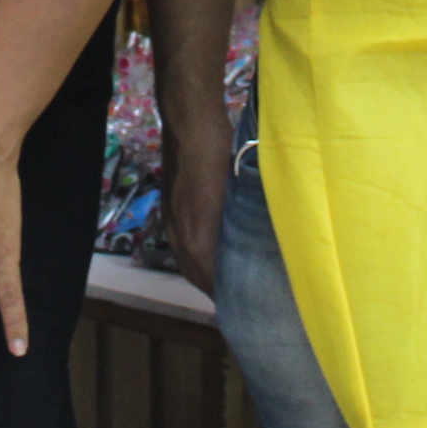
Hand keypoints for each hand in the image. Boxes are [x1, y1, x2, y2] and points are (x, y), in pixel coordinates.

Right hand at [155, 117, 229, 297]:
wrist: (190, 123)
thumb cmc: (219, 156)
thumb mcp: (238, 192)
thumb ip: (242, 225)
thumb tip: (258, 250)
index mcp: (196, 237)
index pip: (209, 280)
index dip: (224, 294)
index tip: (244, 305)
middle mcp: (178, 235)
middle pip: (194, 274)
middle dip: (213, 288)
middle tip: (238, 296)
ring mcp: (170, 220)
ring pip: (185, 258)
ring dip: (202, 272)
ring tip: (225, 277)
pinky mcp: (169, 207)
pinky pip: (179, 242)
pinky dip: (193, 254)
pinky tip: (208, 250)